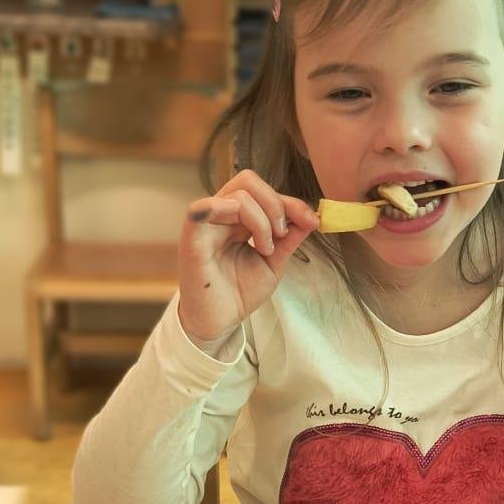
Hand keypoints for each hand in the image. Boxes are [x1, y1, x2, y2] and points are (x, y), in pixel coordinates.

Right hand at [177, 169, 318, 342]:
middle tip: (282, 235)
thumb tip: (312, 216)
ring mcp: (205, 223)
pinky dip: (233, 213)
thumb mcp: (273, 261)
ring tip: (266, 249)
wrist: (219, 322)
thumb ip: (289, 237)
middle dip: (276, 204)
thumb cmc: (239, 292)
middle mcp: (219, 214)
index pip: (263, 191)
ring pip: (238, 194)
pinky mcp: (192, 237)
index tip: (311, 221)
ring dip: (262, 220)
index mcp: (236, 217)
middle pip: (248, 181)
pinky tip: (247, 240)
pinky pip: (205, 207)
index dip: (290, 201)